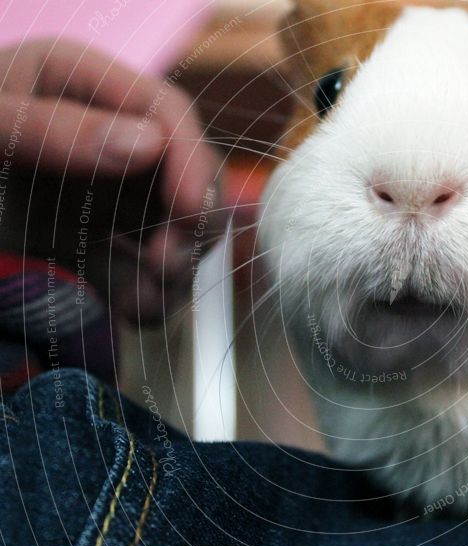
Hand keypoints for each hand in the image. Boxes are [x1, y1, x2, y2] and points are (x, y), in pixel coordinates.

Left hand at [0, 38, 225, 322]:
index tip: (188, 212)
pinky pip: (149, 274)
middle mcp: (112, 142)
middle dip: (191, 223)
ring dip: (176, 269)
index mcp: (83, 87)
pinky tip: (131, 310)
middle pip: (188, 176)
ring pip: (180, 231)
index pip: (167, 114)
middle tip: (165, 263)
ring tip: (142, 298)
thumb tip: (148, 144)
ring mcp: (110, 198)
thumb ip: (51, 127)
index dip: (191, 161)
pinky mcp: (102, 246)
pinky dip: (153, 298)